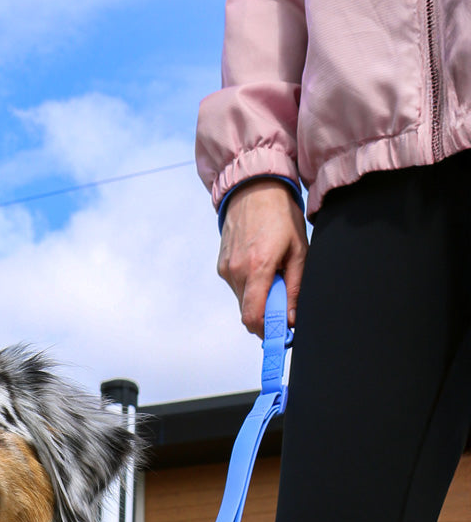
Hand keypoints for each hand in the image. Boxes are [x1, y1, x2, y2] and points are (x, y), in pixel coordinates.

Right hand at [217, 178, 307, 335]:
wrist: (254, 187)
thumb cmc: (279, 214)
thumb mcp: (298, 250)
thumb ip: (295, 287)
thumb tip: (292, 318)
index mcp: (257, 268)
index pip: (253, 317)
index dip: (267, 331)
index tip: (280, 334)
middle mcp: (236, 272)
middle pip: (248, 313)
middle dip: (266, 313)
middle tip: (283, 299)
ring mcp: (226, 269)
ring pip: (243, 301)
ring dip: (259, 297)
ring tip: (272, 273)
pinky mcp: (222, 266)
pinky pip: (237, 288)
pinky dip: (250, 285)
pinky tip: (260, 265)